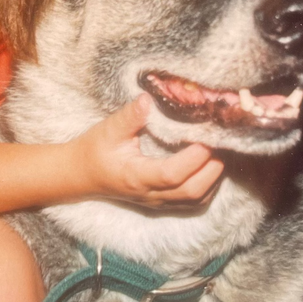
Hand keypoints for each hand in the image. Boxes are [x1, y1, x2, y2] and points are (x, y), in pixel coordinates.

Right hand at [70, 94, 223, 208]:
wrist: (81, 175)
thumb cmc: (95, 150)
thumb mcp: (108, 129)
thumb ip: (130, 116)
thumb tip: (149, 99)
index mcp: (137, 176)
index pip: (172, 174)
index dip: (194, 158)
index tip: (207, 136)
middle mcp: (150, 194)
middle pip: (191, 192)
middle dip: (212, 169)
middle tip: (220, 142)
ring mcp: (157, 202)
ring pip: (195, 200)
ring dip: (213, 179)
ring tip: (219, 152)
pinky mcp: (162, 202)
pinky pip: (192, 202)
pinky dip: (207, 186)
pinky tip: (210, 167)